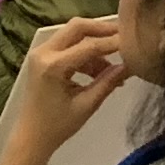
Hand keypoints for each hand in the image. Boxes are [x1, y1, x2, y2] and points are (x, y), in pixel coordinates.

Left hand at [18, 15, 130, 145]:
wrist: (31, 136)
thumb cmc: (57, 126)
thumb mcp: (86, 105)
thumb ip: (108, 82)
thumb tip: (130, 66)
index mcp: (53, 66)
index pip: (89, 46)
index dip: (113, 42)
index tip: (133, 41)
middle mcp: (44, 52)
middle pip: (77, 27)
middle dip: (102, 29)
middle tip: (125, 35)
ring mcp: (40, 53)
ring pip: (72, 35)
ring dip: (94, 45)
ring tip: (115, 65)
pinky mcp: (42, 58)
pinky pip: (67, 46)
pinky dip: (84, 54)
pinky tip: (101, 71)